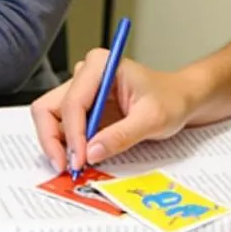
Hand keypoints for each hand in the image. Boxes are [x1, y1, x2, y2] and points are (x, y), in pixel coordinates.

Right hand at [31, 49, 202, 172]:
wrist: (180, 99)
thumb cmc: (170, 100)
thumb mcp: (152, 119)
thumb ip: (122, 135)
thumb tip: (92, 152)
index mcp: (101, 65)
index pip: (73, 102)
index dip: (73, 134)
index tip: (80, 160)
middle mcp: (86, 74)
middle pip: (50, 107)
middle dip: (53, 139)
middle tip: (66, 166)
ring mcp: (81, 90)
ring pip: (51, 117)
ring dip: (57, 144)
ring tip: (73, 166)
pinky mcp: (83, 107)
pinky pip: (62, 127)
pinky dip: (66, 145)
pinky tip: (79, 160)